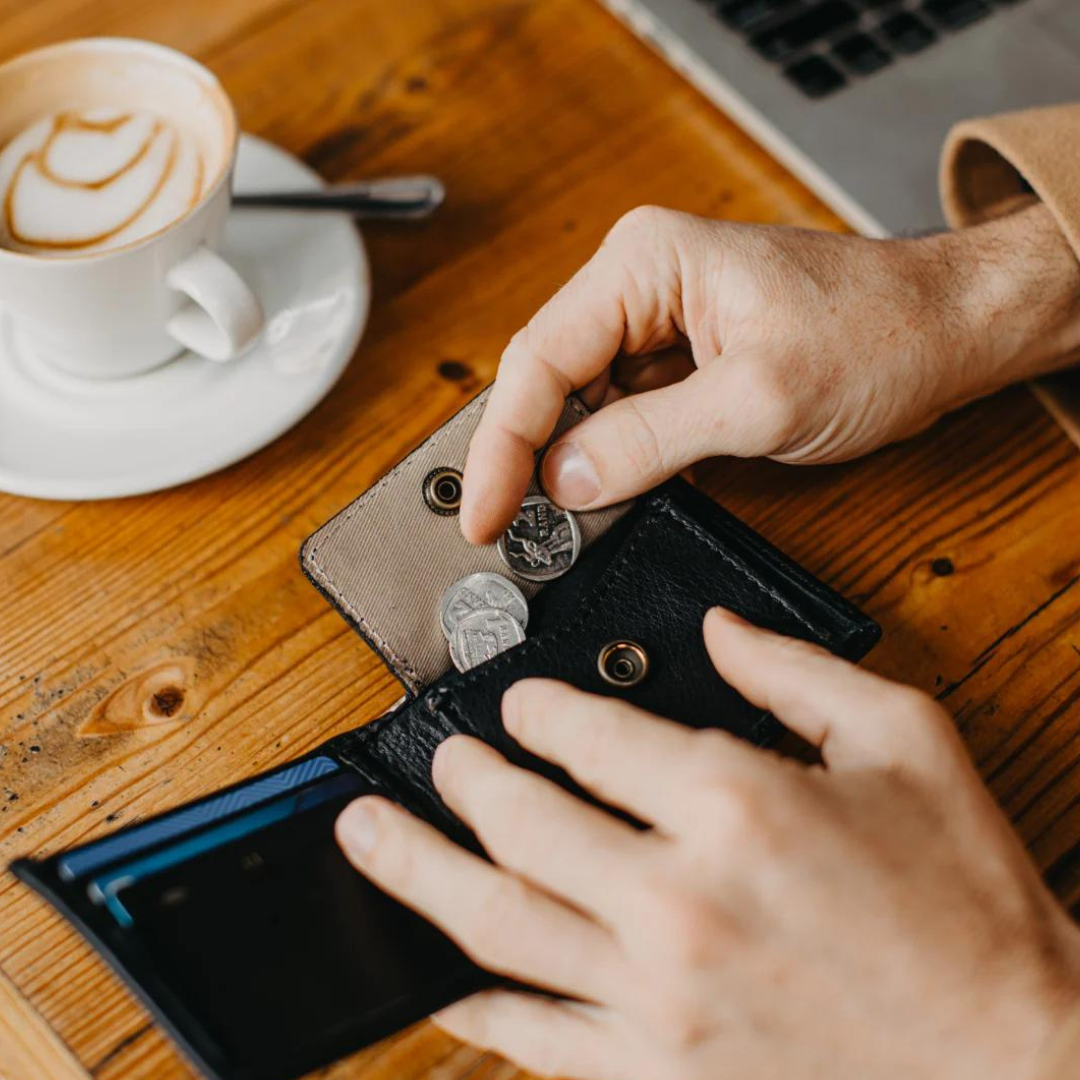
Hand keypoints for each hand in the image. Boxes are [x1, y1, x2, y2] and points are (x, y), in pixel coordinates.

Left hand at [336, 609, 1079, 1079]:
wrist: (1016, 1061)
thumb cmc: (969, 904)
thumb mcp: (904, 741)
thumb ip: (793, 669)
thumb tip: (718, 630)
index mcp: (735, 800)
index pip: (584, 735)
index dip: (533, 709)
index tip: (517, 703)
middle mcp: (680, 895)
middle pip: (520, 820)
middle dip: (463, 778)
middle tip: (439, 757)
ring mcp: (656, 993)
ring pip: (496, 921)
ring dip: (417, 870)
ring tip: (365, 833)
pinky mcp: (656, 1070)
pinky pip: (532, 1034)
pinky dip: (471, 1001)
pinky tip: (433, 972)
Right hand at [461, 202, 1079, 541]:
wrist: (948, 330)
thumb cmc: (878, 336)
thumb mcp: (759, 399)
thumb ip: (651, 439)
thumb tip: (565, 480)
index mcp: (645, 263)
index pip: (539, 359)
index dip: (502, 446)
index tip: (486, 516)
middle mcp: (640, 281)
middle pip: (545, 378)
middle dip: (523, 457)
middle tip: (507, 531)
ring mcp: (657, 320)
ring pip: (576, 401)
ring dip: (563, 463)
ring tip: (548, 525)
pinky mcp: (679, 357)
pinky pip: (617, 412)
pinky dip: (604, 459)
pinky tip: (599, 497)